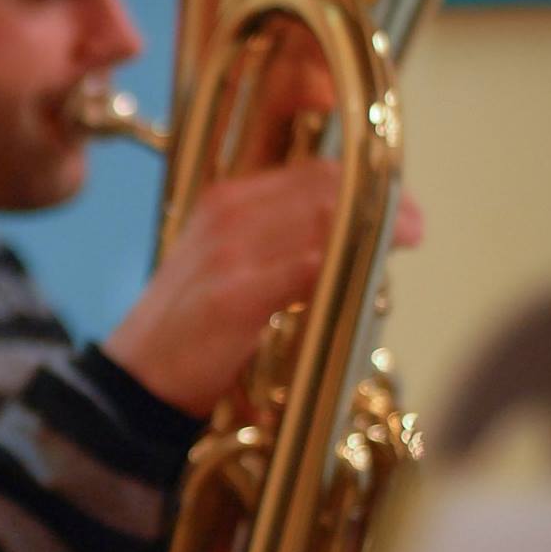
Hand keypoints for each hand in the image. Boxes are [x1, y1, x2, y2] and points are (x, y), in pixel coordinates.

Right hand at [104, 159, 424, 415]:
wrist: (135, 380)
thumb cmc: (190, 328)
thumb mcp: (227, 265)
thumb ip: (278, 240)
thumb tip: (348, 232)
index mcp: (223, 200)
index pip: (310, 171)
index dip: (366, 181)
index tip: (401, 205)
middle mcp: (225, 214)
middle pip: (324, 186)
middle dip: (382, 201)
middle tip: (415, 228)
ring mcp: (229, 253)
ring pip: (323, 217)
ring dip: (375, 228)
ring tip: (406, 242)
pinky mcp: (236, 297)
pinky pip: (308, 267)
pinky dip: (346, 265)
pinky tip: (368, 278)